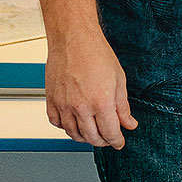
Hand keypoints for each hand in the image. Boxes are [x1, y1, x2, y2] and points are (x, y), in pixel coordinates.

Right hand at [45, 29, 137, 149]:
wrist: (74, 39)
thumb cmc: (96, 53)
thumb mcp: (119, 79)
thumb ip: (123, 106)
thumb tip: (129, 123)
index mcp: (101, 102)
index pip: (110, 133)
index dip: (117, 141)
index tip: (120, 142)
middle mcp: (80, 107)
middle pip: (92, 137)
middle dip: (103, 141)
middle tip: (109, 137)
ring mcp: (64, 106)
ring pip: (74, 134)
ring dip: (86, 137)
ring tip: (94, 132)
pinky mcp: (51, 102)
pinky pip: (57, 124)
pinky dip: (67, 128)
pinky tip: (75, 123)